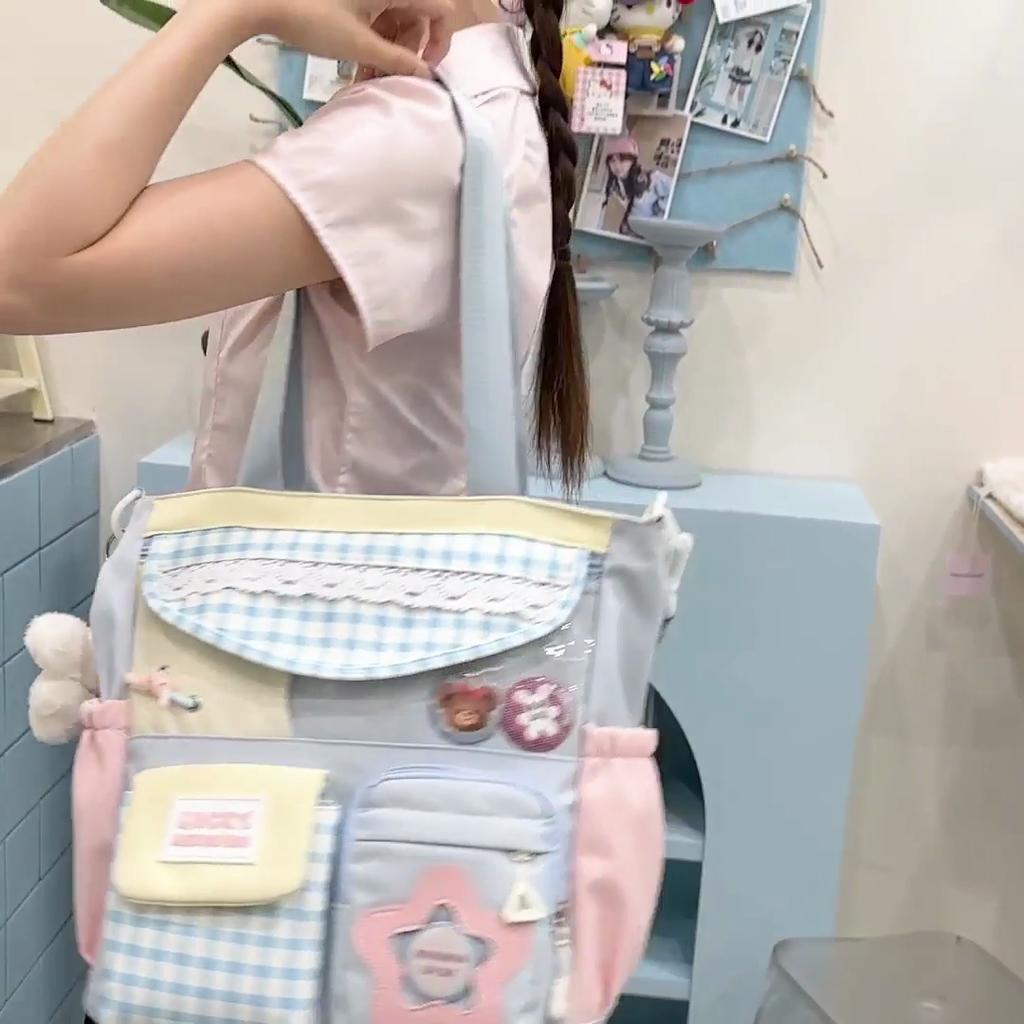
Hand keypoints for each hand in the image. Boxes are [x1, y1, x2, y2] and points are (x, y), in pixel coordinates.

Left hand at [250, 0, 453, 77]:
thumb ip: (397, 61)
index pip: (441, 10)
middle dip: (407, 52)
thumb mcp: (359, 44)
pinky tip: (359, 67)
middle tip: (388, 78)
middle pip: (417, 18)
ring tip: (369, 79)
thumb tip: (426, 75)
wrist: (262, 0)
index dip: (440, 40)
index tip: (425, 67)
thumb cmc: (314, 19)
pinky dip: (372, 43)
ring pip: (395, 21)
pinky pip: (375, 18)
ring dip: (388, 52)